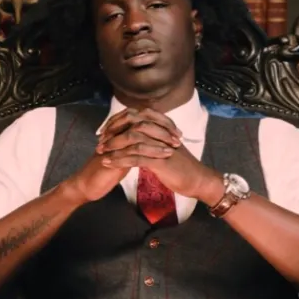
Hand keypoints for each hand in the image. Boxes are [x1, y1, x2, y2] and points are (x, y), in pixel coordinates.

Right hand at [60, 108, 177, 202]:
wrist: (87, 185)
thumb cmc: (105, 172)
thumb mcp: (122, 156)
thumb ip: (132, 148)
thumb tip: (148, 143)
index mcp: (119, 132)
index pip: (143, 120)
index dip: (160, 124)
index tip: (176, 131)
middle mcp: (116, 134)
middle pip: (142, 121)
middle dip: (162, 128)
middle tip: (178, 136)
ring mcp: (112, 143)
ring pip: (138, 133)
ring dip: (159, 139)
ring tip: (174, 146)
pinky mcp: (111, 155)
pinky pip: (133, 150)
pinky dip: (150, 152)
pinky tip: (163, 156)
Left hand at [97, 108, 223, 202]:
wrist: (198, 180)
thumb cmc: (182, 167)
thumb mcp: (166, 149)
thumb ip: (154, 140)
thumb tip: (139, 137)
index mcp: (162, 128)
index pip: (136, 118)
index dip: (119, 123)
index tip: (105, 131)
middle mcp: (161, 133)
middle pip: (131, 125)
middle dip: (113, 132)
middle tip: (99, 140)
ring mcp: (161, 146)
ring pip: (131, 141)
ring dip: (113, 147)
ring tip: (100, 152)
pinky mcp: (160, 161)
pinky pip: (135, 158)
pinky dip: (119, 160)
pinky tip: (108, 163)